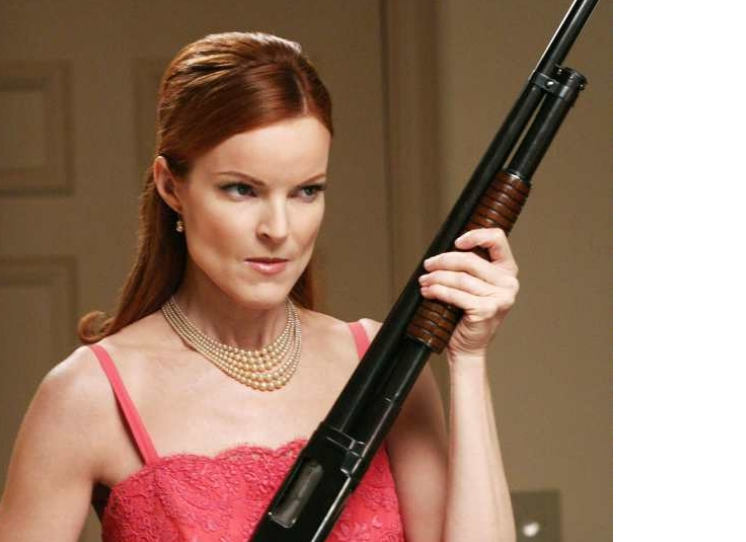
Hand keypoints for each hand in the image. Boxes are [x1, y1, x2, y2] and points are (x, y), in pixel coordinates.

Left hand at [418, 228, 518, 360]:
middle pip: (470, 260)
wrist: (468, 348)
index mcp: (507, 271)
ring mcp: (500, 298)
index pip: (497, 239)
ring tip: (424, 281)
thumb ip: (468, 267)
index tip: (457, 242)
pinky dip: (438, 291)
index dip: (476, 235)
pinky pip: (456, 294)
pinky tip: (428, 292)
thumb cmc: (466, 315)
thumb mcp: (472, 286)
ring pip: (460, 278)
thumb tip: (442, 251)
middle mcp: (508, 283)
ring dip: (436, 277)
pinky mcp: (486, 310)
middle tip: (428, 265)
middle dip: (443, 261)